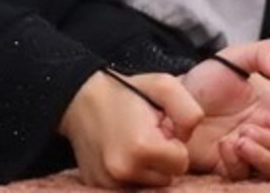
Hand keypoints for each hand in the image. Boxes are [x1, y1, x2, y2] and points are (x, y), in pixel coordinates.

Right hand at [58, 70, 200, 187]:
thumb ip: (189, 112)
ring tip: (133, 144)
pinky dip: (130, 174)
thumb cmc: (124, 91)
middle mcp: (124, 170)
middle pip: (166, 178)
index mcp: (141, 147)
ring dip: (147, 169)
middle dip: (162, 159)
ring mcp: (108, 182)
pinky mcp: (96, 186)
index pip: (181, 162)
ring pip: (149, 186)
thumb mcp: (163, 86)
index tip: (158, 129)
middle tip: (145, 135)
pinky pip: (128, 187)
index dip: (174, 144)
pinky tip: (122, 154)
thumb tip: (187, 139)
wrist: (79, 98)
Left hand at [181, 39, 269, 180]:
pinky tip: (224, 146)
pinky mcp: (234, 166)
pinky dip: (241, 162)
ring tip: (241, 137)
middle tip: (253, 124)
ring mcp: (253, 150)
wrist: (173, 102)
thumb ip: (262, 52)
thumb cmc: (206, 80)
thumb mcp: (233, 57)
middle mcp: (269, 131)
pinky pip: (249, 175)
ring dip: (266, 153)